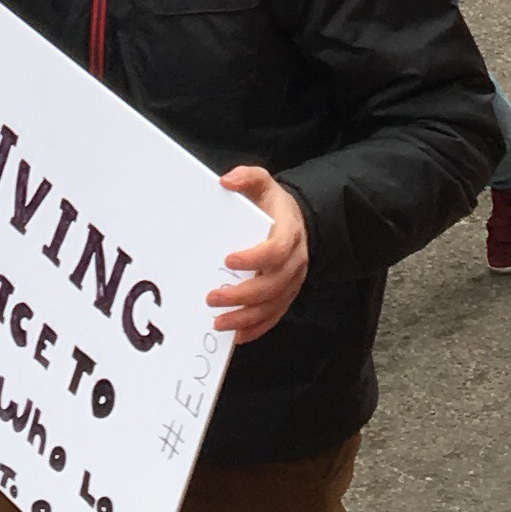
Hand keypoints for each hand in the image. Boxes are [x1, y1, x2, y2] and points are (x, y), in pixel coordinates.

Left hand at [210, 167, 310, 342]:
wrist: (298, 221)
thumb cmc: (274, 206)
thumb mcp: (263, 183)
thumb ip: (247, 177)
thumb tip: (226, 181)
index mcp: (289, 233)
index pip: (275, 250)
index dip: (254, 258)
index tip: (229, 260)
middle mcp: (294, 261)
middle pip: (272, 285)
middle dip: (242, 295)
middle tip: (212, 297)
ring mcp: (291, 282)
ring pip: (272, 306)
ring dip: (245, 318)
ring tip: (219, 322)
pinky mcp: (286, 295)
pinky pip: (274, 316)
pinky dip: (256, 328)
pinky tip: (236, 335)